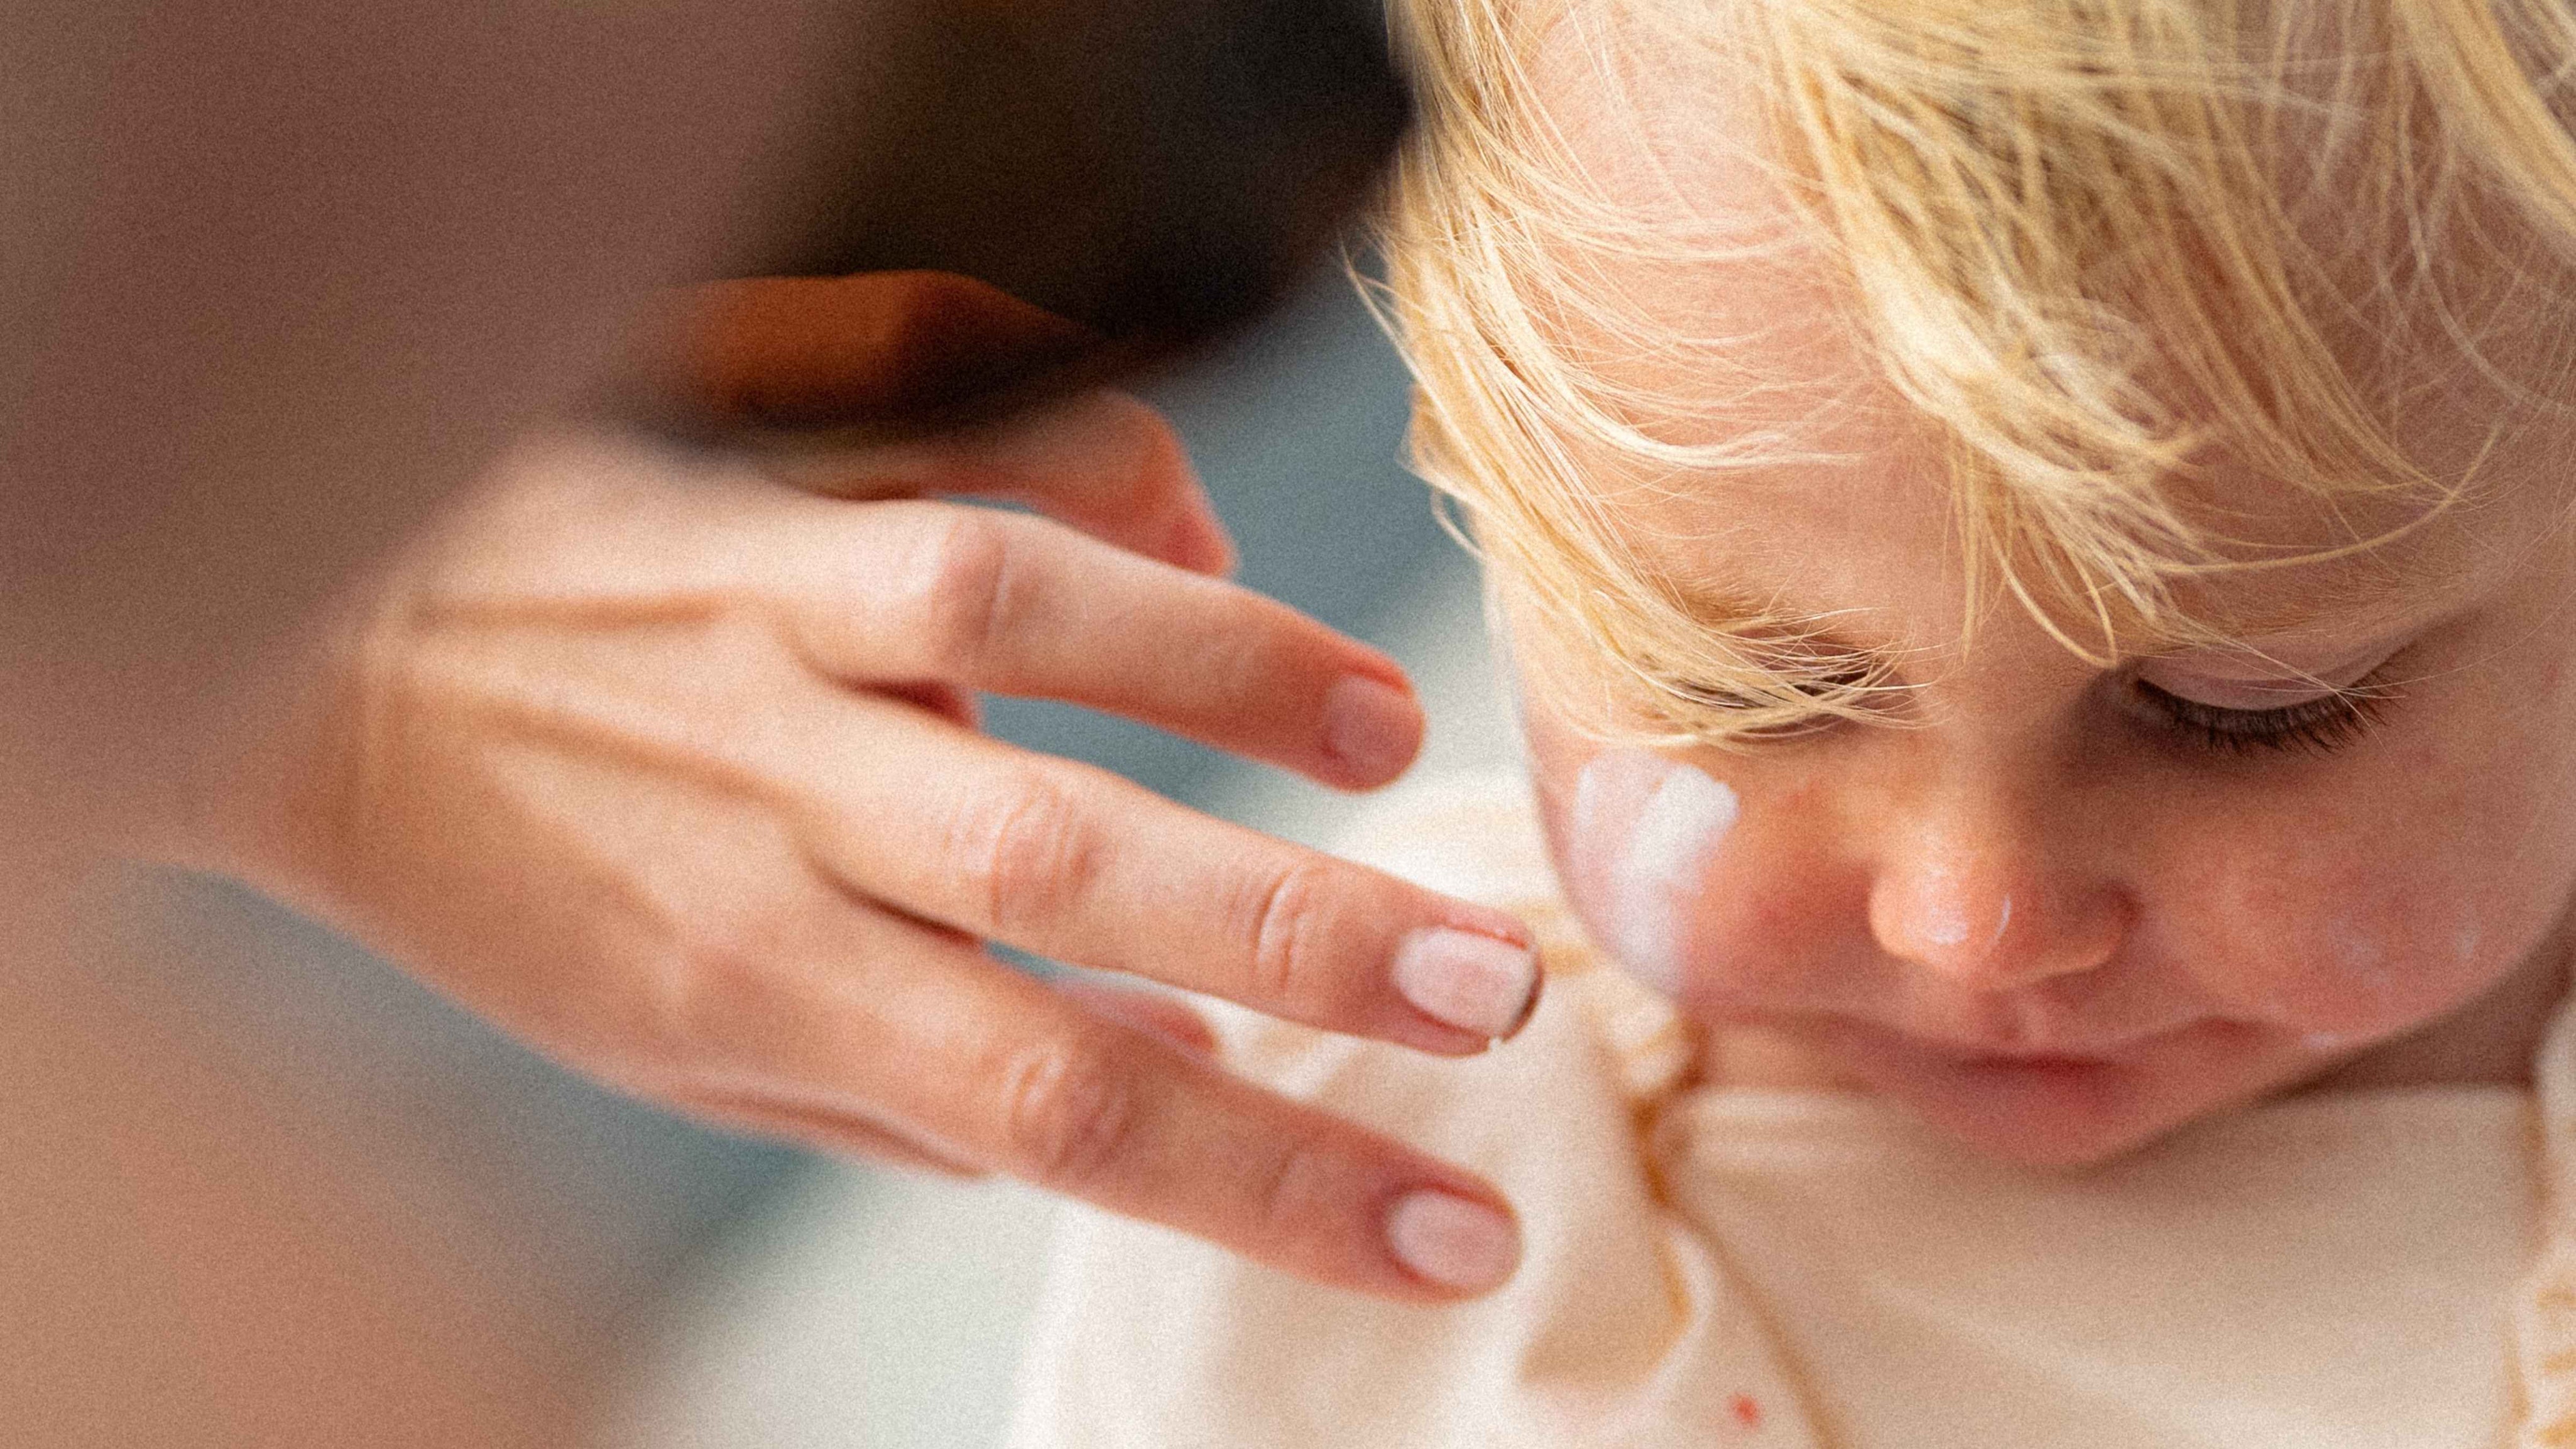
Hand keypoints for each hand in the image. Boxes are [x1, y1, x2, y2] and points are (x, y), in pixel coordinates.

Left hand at [187, 396, 1537, 1299]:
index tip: (1448, 1223)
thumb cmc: (511, 879)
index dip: (1275, 1179)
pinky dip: (1110, 477)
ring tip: (1388, 728)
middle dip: (1310, 942)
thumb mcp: (688, 1046)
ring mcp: (765, 610)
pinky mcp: (757, 470)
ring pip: (1021, 618)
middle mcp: (773, 793)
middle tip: (1496, 988)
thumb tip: (1174, 1073)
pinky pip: (958, 439)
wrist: (297, 660)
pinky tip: (1199, 531)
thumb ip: (924, 1086)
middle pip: (1070, 875)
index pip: (1061, 1108)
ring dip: (1230, 665)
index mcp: (756, 974)